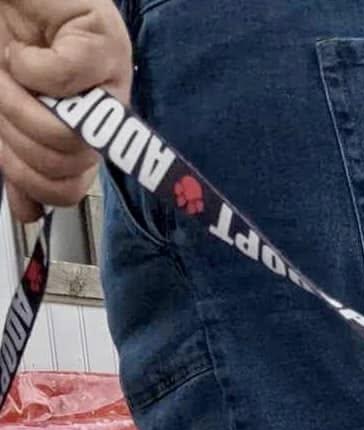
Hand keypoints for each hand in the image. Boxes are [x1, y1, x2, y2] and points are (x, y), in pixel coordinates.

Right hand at [0, 0, 130, 221]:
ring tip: (11, 70)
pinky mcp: (105, 40)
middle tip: (4, 96)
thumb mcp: (3, 112)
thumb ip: (16, 162)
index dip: (28, 178)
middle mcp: (104, 114)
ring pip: (65, 131)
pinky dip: (28, 63)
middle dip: (15, 131)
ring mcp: (111, 79)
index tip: (6, 147)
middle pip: (62, 164)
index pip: (66, 189)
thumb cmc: (1, 42)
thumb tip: (27, 214)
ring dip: (16, 99)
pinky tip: (26, 48)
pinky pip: (64, 78)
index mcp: (84, 135)